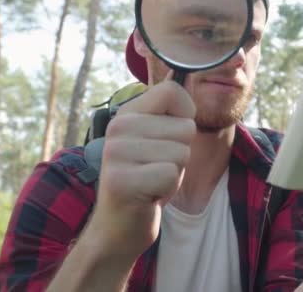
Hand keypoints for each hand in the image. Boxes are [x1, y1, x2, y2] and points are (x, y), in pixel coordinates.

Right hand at [88, 78, 195, 255]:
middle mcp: (118, 128)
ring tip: (151, 181)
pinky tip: (148, 195)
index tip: (172, 135)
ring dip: (174, 173)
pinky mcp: (121, 180)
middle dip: (180, 155)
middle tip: (155, 169)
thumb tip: (182, 77)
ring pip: (181, 153)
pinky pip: (170, 174)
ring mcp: (116, 153)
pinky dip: (167, 188)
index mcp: (126, 114)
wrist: (119, 226)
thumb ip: (167, 114)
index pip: (172, 91)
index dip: (186, 114)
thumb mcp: (155, 141)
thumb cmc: (146, 180)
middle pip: (185, 128)